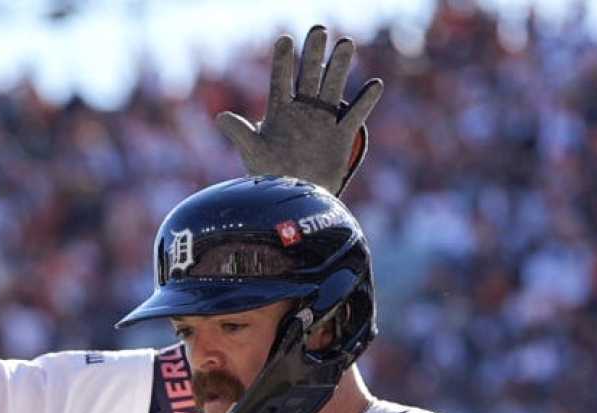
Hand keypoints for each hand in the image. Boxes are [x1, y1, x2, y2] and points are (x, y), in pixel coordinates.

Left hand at [216, 25, 384, 194]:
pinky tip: (375, 84)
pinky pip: (355, 116)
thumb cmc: (271, 175)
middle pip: (309, 75)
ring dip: (339, 66)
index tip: (285, 40)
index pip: (280, 80)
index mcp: (280, 111)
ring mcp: (322, 121)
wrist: (293, 198)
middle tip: (318, 30)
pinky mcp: (340, 137)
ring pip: (333, 87)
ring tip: (345, 44)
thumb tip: (221, 117)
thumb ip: (241, 133)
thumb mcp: (253, 153)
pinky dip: (366, 102)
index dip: (282, 61)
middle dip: (313, 53)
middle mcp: (303, 110)